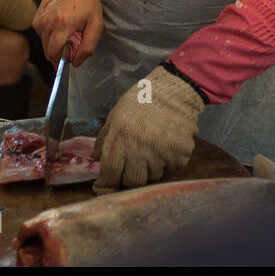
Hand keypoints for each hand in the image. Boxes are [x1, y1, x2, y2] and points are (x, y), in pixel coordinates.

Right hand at [34, 0, 101, 65]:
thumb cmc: (85, 0)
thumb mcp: (96, 24)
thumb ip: (88, 46)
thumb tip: (76, 62)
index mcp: (62, 25)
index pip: (54, 55)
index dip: (64, 60)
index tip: (73, 56)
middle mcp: (47, 24)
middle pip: (48, 53)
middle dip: (60, 54)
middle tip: (73, 42)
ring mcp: (39, 21)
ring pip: (45, 46)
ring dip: (56, 45)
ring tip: (68, 31)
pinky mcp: (36, 20)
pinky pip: (43, 37)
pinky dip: (51, 37)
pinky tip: (60, 25)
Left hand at [93, 66, 203, 192]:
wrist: (174, 90)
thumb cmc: (141, 100)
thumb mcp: (115, 115)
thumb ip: (104, 138)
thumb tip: (95, 158)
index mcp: (119, 142)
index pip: (110, 175)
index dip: (106, 183)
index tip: (105, 185)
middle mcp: (139, 153)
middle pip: (132, 182)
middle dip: (130, 176)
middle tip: (133, 163)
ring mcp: (161, 157)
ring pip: (153, 176)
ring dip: (150, 167)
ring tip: (153, 146)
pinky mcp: (180, 157)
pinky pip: (171, 168)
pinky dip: (169, 160)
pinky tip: (167, 143)